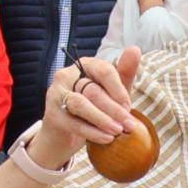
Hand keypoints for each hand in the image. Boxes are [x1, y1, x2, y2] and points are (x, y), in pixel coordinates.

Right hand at [32, 50, 142, 165]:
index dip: (118, 89)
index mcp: (83, 65)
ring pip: (81, 105)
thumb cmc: (92, 109)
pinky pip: (74, 123)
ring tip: (118, 131)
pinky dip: (93, 132)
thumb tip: (135, 49)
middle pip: (93, 90)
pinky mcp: (52, 115)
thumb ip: (124, 73)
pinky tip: (107, 139)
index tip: (129, 106)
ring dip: (103, 119)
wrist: (65, 135)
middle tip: (129, 125)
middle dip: (114, 109)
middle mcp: (66, 76)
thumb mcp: (111, 92)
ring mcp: (56, 95)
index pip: (103, 70)